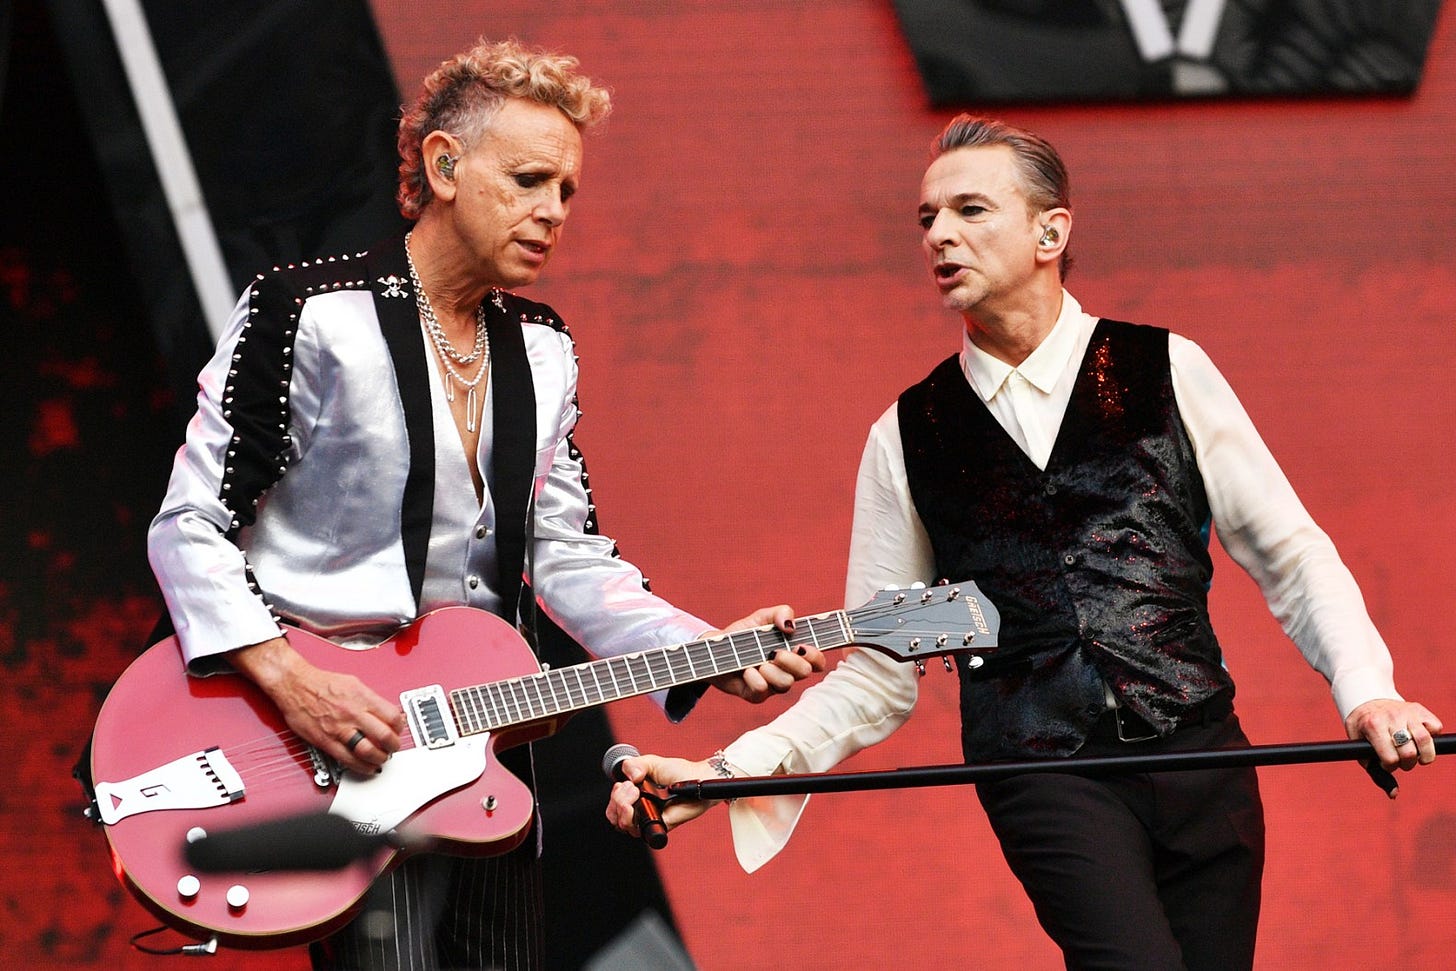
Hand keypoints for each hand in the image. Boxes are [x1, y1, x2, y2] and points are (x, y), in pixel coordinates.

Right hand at [229, 635, 405, 774]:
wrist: (295, 685)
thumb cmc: (321, 683)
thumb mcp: (354, 683)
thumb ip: (372, 699)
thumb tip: (388, 712)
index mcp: (362, 697)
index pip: (392, 716)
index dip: (400, 727)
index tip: (398, 731)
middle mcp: (353, 713)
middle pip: (384, 736)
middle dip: (393, 746)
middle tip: (393, 748)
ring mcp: (339, 729)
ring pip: (368, 751)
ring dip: (379, 758)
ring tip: (381, 758)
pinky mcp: (326, 741)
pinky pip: (348, 759)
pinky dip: (362, 767)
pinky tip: (367, 767)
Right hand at [606, 752, 722, 837]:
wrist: (699, 777)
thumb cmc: (678, 771)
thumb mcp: (652, 762)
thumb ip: (635, 764)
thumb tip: (629, 778)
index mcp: (635, 796)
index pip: (613, 805)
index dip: (614, 797)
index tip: (626, 784)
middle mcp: (640, 809)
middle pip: (614, 817)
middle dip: (618, 802)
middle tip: (632, 789)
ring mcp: (650, 818)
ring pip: (624, 826)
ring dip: (623, 810)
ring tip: (636, 794)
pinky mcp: (661, 827)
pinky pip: (644, 833)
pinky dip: (638, 823)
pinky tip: (645, 807)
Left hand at [706, 605, 826, 702]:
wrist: (715, 649)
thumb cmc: (743, 635)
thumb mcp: (762, 617)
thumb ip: (781, 612)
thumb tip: (790, 625)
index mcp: (794, 653)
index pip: (817, 661)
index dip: (815, 656)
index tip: (801, 646)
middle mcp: (787, 671)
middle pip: (805, 672)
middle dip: (792, 661)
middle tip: (775, 652)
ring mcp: (772, 685)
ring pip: (786, 684)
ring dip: (773, 671)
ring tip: (759, 662)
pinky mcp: (755, 695)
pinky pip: (762, 691)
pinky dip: (754, 679)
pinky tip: (746, 670)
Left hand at [1345, 698, 1442, 783]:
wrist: (1367, 701)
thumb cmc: (1363, 730)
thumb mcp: (1360, 749)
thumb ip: (1375, 772)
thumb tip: (1394, 794)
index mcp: (1373, 725)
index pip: (1390, 757)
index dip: (1390, 766)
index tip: (1386, 763)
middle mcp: (1391, 717)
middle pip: (1410, 752)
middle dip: (1407, 764)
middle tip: (1402, 761)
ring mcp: (1407, 712)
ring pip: (1426, 740)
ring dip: (1425, 756)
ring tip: (1417, 757)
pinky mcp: (1420, 710)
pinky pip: (1436, 727)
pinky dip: (1432, 738)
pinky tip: (1419, 739)